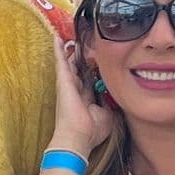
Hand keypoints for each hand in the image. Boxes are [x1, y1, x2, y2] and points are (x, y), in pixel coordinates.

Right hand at [50, 40, 113, 156]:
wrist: (78, 137)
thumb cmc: (92, 131)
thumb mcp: (109, 115)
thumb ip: (112, 104)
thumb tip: (117, 97)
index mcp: (87, 98)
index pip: (91, 81)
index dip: (94, 71)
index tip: (99, 61)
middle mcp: (77, 90)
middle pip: (80, 70)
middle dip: (83, 58)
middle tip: (85, 44)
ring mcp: (68, 84)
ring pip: (70, 63)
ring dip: (71, 51)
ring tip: (72, 37)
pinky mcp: (63, 80)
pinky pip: (61, 61)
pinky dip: (58, 50)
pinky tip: (57, 38)